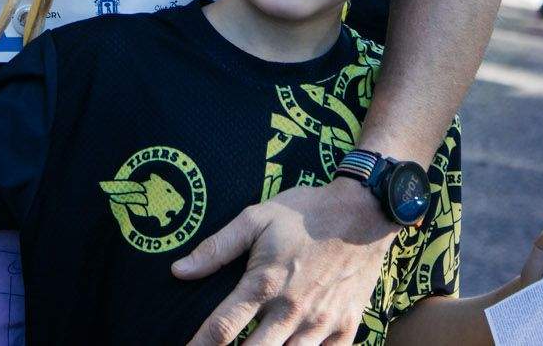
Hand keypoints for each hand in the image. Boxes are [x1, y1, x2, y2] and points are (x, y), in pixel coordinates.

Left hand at [174, 179, 393, 345]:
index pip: (222, 328)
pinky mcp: (346, 327)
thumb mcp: (256, 218)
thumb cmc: (305, 212)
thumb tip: (179, 270)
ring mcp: (321, 323)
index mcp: (264, 283)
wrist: (363, 211)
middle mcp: (291, 310)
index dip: (199, 345)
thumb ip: (217, 248)